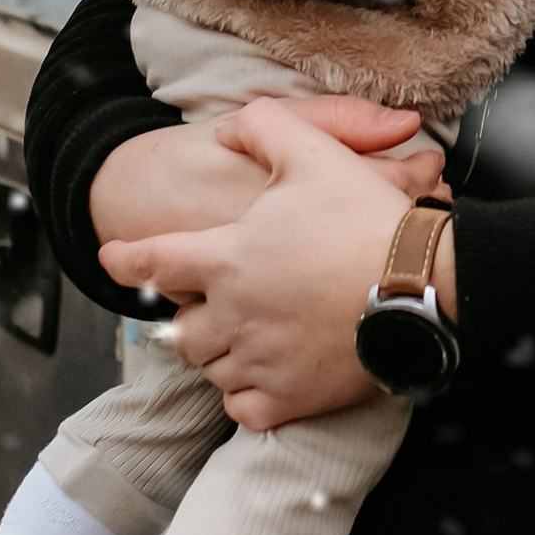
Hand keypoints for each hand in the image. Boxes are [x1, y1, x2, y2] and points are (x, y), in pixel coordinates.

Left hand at [100, 102, 442, 429]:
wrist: (421, 285)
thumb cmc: (366, 221)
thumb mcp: (314, 152)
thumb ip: (263, 127)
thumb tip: (233, 126)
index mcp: (226, 258)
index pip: (151, 263)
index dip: (126, 260)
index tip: (112, 261)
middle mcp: (231, 315)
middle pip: (180, 329)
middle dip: (189, 316)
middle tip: (216, 303)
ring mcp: (258, 361)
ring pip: (210, 369)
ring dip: (219, 353)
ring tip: (246, 335)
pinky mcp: (288, 399)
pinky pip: (242, 408)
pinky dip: (246, 394)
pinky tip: (264, 375)